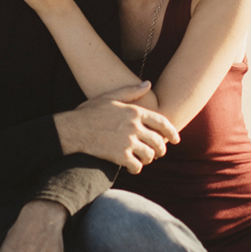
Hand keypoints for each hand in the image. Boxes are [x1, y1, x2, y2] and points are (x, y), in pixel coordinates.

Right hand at [55, 83, 177, 170]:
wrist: (73, 129)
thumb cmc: (90, 111)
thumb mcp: (110, 96)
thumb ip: (131, 91)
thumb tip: (148, 83)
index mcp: (135, 111)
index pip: (162, 123)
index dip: (172, 132)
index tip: (176, 140)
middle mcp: (134, 127)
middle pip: (158, 142)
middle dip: (161, 149)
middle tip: (158, 153)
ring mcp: (128, 142)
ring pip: (149, 155)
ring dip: (148, 159)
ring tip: (143, 159)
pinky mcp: (120, 156)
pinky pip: (137, 166)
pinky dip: (136, 168)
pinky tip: (132, 167)